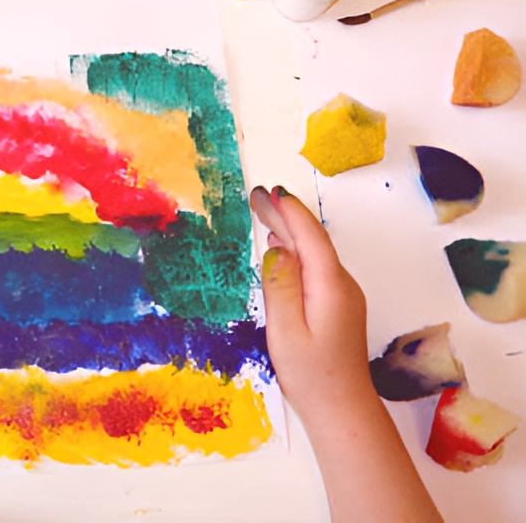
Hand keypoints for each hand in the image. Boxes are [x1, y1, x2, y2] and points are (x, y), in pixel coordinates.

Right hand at [251, 185, 376, 423]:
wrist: (343, 409)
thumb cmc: (311, 375)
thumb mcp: (285, 331)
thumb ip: (281, 287)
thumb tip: (278, 249)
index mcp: (329, 286)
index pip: (310, 237)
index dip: (289, 211)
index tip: (268, 192)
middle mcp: (342, 285)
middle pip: (314, 241)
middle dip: (286, 216)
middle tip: (258, 196)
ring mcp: (343, 296)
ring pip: (316, 253)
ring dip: (290, 232)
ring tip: (264, 215)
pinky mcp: (338, 306)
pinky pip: (317, 268)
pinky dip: (297, 252)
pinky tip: (282, 251)